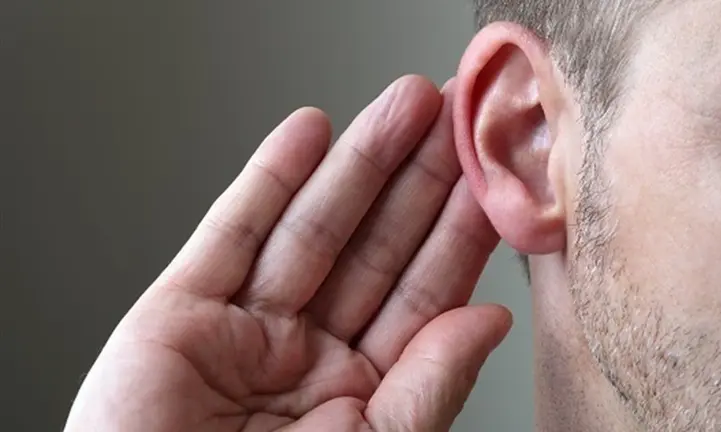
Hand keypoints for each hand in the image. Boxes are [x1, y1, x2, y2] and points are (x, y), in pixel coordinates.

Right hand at [65, 76, 511, 431]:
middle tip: (456, 114)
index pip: (424, 296)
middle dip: (418, 178)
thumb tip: (490, 320)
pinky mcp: (180, 313)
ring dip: (358, 162)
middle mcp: (307, 352)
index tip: (492, 177)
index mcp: (360, 391)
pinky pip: (233, 232)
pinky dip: (269, 178)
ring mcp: (245, 327)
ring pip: (313, 226)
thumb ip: (429, 386)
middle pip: (375, 247)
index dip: (459, 232)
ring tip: (404, 105)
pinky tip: (309, 132)